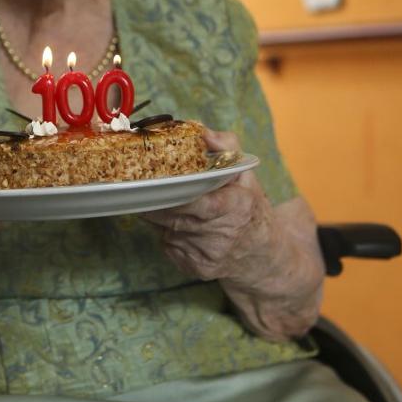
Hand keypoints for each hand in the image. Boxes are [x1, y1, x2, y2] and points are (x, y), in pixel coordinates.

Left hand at [142, 128, 323, 339]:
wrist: (262, 253)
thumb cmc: (249, 206)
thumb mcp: (245, 172)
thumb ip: (226, 146)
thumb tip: (201, 132)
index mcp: (235, 207)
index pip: (195, 202)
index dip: (170, 193)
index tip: (152, 182)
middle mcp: (222, 235)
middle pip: (173, 217)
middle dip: (155, 202)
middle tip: (139, 188)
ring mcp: (208, 255)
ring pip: (166, 230)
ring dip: (159, 217)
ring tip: (162, 203)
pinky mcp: (196, 268)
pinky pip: (169, 246)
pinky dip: (167, 233)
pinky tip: (178, 226)